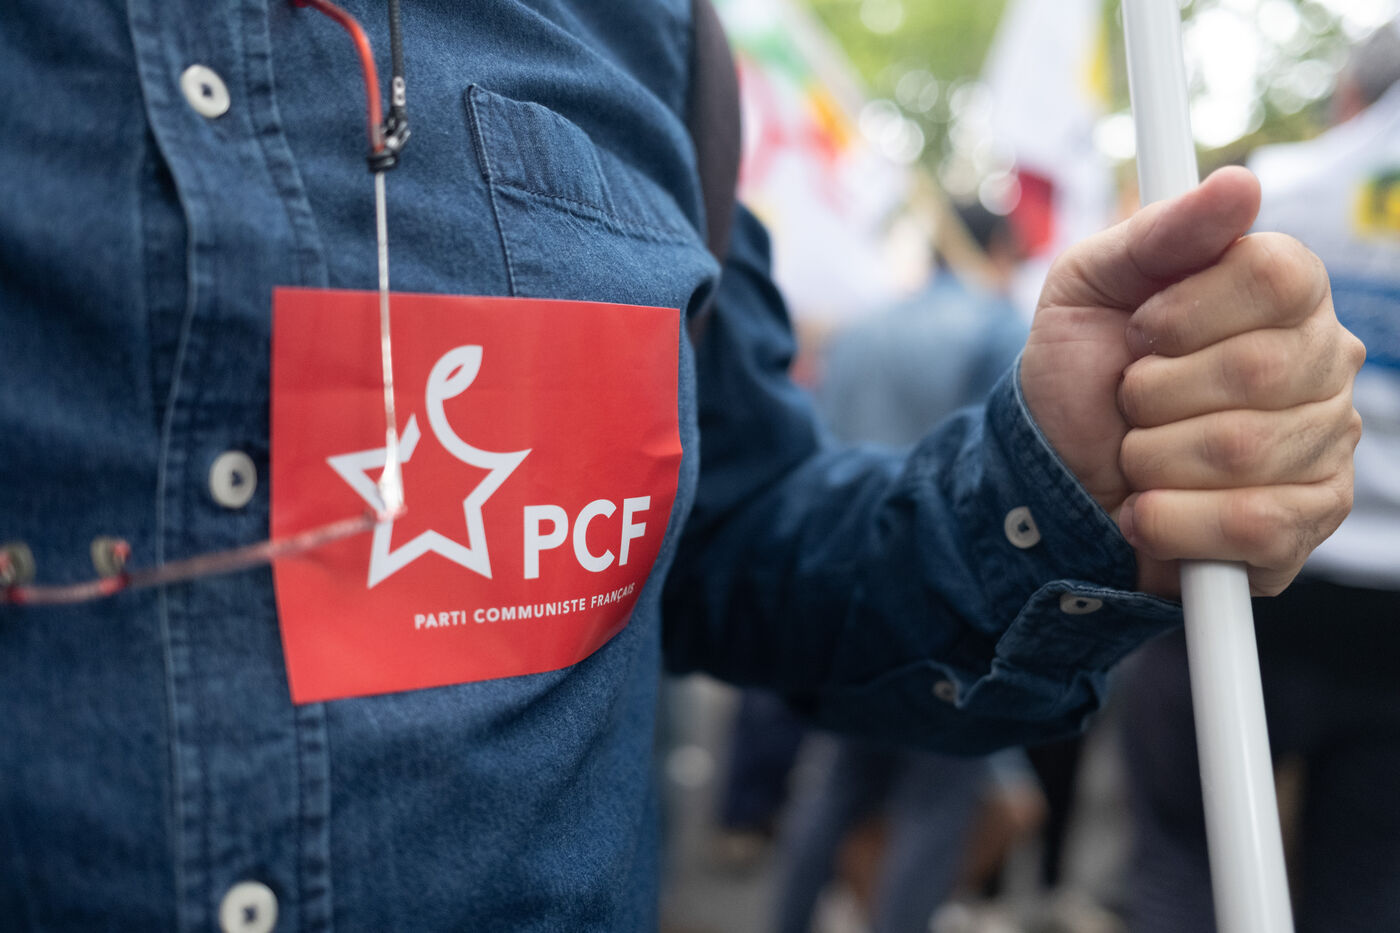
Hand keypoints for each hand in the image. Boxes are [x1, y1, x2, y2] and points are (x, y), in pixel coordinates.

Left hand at [1021, 167, 1363, 597]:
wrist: (1055, 473)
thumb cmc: (1081, 372)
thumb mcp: (1088, 286)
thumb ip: (1157, 234)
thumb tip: (1238, 184)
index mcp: (1282, 291)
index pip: (1278, 274)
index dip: (1187, 311)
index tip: (1139, 331)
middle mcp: (1322, 362)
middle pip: (1261, 369)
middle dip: (1155, 393)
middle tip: (1130, 400)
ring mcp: (1325, 443)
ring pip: (1246, 451)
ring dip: (1152, 459)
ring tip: (1136, 456)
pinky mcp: (1307, 521)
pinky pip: (1253, 525)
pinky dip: (1172, 520)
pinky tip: (1146, 510)